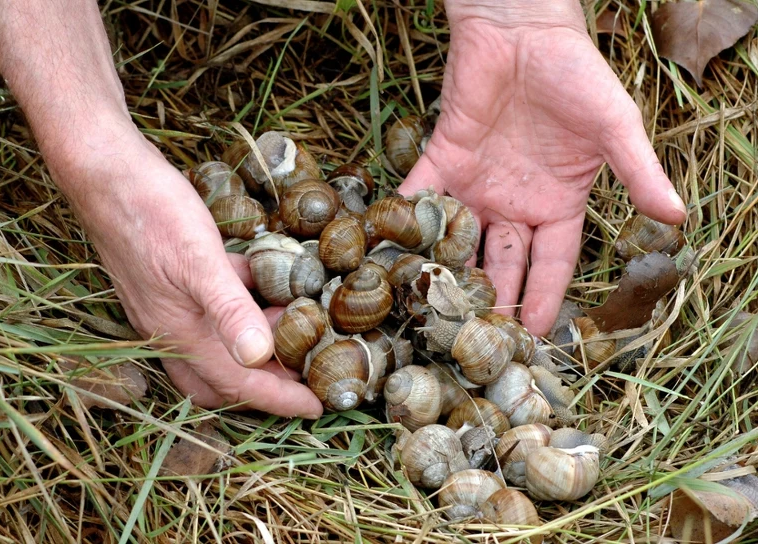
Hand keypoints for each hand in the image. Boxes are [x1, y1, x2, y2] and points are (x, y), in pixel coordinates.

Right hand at [54, 125, 323, 417]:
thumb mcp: (197, 260)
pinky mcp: (170, 281)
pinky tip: (264, 282)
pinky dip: (242, 306)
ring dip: (254, 345)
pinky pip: (213, 308)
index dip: (281, 399)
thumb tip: (257, 357)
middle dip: (263, 384)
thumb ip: (228, 310)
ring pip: (218, 345)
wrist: (105, 172)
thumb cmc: (150, 213)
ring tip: (297, 326)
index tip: (318, 407)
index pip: (238, 383)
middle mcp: (172, 328)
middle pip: (221, 379)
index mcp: (180, 333)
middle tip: (305, 372)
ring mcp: (169, 305)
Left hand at [399, 0, 686, 335]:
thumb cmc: (575, 74)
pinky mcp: (443, 160)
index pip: (551, 263)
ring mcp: (476, 185)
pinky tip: (395, 254)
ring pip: (461, 240)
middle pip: (503, 263)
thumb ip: (638, 172)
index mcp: (557, 204)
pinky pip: (421, 196)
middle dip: (494, 300)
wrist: (524, 29)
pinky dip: (407, 221)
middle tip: (478, 341)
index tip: (536, 337)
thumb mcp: (614, 127)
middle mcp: (514, 203)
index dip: (544, 298)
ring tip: (436, 311)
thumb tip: (676, 217)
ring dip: (449, 273)